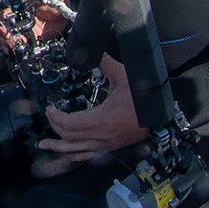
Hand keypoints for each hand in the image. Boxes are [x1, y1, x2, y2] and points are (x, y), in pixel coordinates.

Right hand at [0, 0, 69, 55]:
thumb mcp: (56, 0)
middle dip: (2, 33)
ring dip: (6, 42)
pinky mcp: (23, 44)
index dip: (3, 18)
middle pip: (1, 27)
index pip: (5, 13)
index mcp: (22, 10)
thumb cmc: (56, 11)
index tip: (4, 20)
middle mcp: (18, 22)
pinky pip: (11, 48)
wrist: (62, 27)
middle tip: (8, 36)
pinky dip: (11, 49)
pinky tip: (16, 49)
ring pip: (4, 38)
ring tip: (14, 44)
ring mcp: (20, 33)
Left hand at [36, 54, 146, 172]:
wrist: (163, 116)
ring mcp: (107, 145)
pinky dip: (75, 156)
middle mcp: (102, 137)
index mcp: (102, 121)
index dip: (55, 117)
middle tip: (49, 116)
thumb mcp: (124, 77)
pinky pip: (89, 156)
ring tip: (45, 145)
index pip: (69, 124)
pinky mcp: (112, 148)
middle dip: (55, 126)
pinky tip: (68, 155)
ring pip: (77, 151)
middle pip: (70, 137)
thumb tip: (94, 51)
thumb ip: (106, 63)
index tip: (50, 109)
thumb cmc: (146, 100)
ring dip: (59, 147)